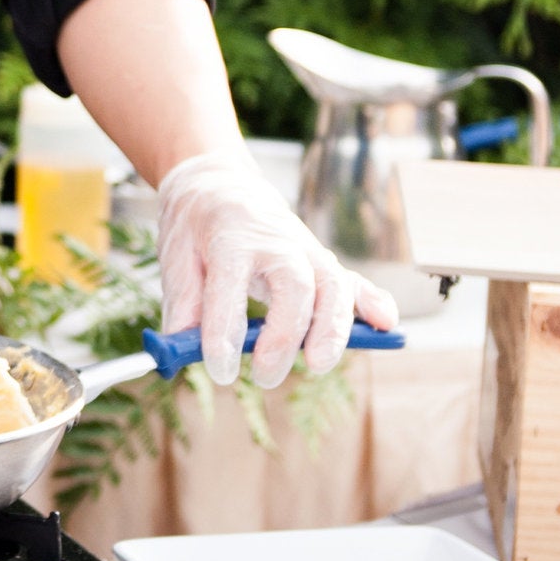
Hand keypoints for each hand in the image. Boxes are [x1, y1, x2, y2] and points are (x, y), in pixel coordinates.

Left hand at [155, 152, 389, 388]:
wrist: (221, 185)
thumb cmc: (196, 226)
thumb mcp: (174, 256)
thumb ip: (182, 304)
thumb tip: (181, 352)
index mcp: (230, 237)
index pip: (230, 284)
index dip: (224, 332)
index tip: (220, 370)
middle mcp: (275, 242)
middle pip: (294, 285)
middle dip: (285, 334)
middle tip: (266, 374)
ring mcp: (305, 249)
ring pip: (332, 284)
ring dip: (332, 327)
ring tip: (319, 363)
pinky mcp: (321, 260)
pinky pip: (354, 282)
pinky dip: (372, 303)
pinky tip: (385, 326)